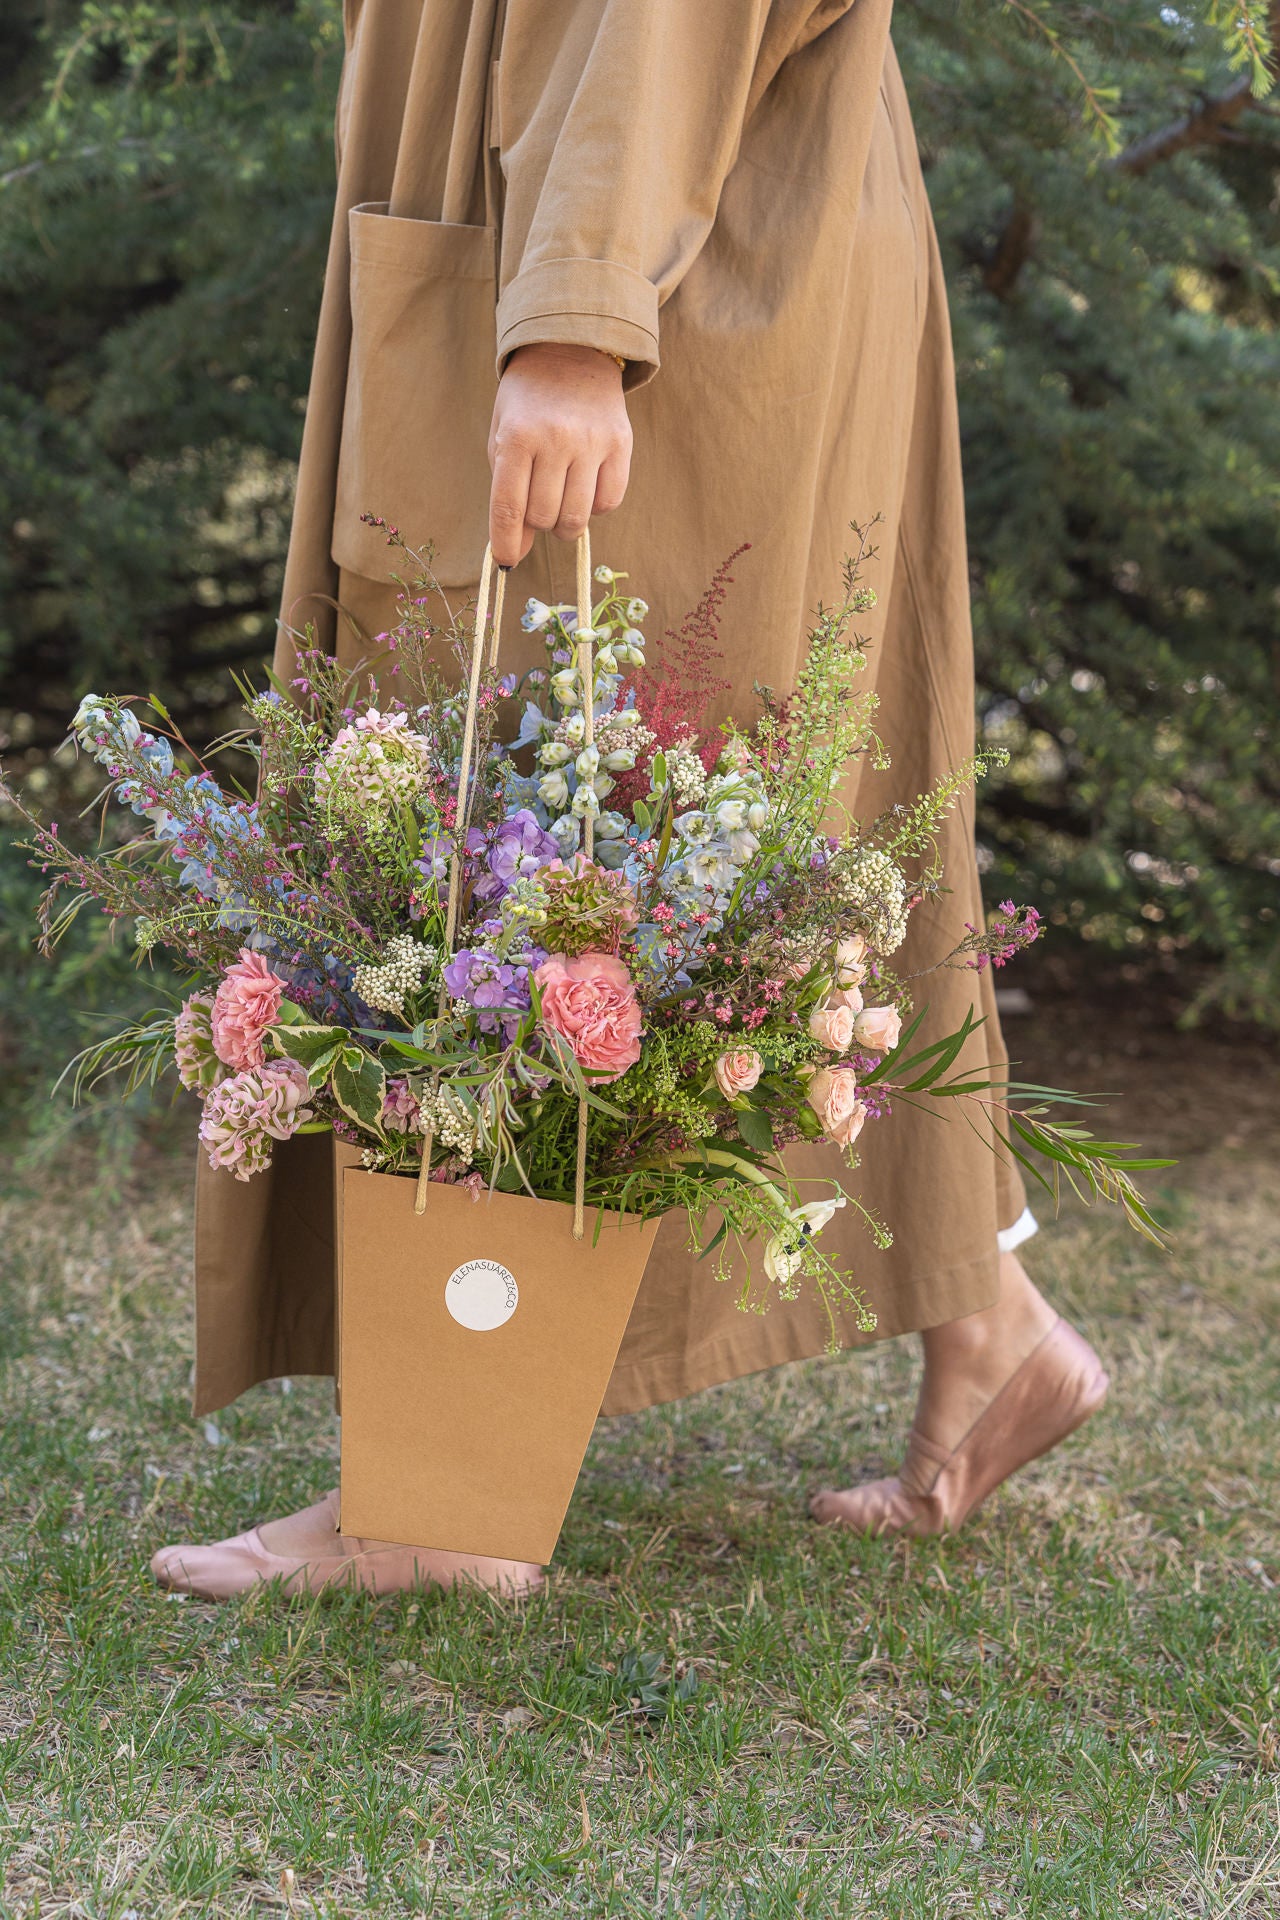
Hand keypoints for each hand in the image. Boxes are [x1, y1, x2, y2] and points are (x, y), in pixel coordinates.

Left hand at [487, 343, 632, 567]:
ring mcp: (592, 441)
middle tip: (538, 504)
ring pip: (577, 516)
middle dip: (538, 523)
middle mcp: (556, 439)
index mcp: (517, 436)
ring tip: (560, 503)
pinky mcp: (621, 443)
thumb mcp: (503, 437)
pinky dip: (595, 508)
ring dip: (564, 523)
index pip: (509, 507)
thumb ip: (506, 493)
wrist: (570, 350)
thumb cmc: (528, 403)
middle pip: (544, 517)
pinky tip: (585, 489)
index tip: (506, 560)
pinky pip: (609, 502)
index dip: (506, 542)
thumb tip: (516, 551)